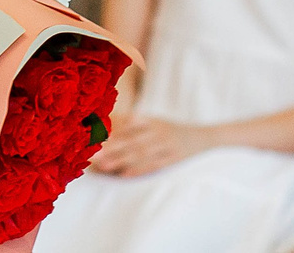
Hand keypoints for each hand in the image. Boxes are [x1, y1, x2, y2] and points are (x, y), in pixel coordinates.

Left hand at [88, 115, 210, 176]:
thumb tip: (105, 130)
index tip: (89, 139)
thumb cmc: (171, 132)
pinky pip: (155, 164)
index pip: (124, 125)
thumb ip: (132, 127)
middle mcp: (157, 130)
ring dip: (119, 159)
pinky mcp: (175, 158)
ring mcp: (167, 144)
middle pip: (129, 139)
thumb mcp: (154, 124)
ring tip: (102, 165)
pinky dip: (139, 169)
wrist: (204, 137)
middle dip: (108, 147)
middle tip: (90, 155)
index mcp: (150, 120)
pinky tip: (125, 174)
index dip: (107, 133)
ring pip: (140, 152)